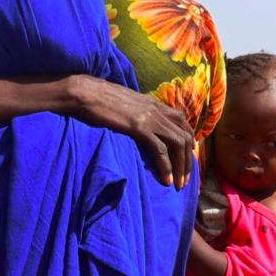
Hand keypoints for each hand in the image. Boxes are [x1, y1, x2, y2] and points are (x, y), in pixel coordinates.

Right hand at [69, 75, 194, 188]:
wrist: (86, 92)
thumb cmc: (98, 97)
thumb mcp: (124, 102)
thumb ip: (135, 110)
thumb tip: (135, 120)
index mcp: (153, 103)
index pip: (181, 120)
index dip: (189, 138)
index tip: (188, 154)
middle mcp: (156, 110)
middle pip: (184, 136)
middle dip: (188, 160)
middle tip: (185, 178)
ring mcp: (149, 118)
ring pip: (177, 144)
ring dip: (181, 167)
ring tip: (179, 183)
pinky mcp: (139, 127)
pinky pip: (160, 149)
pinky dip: (166, 166)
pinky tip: (166, 179)